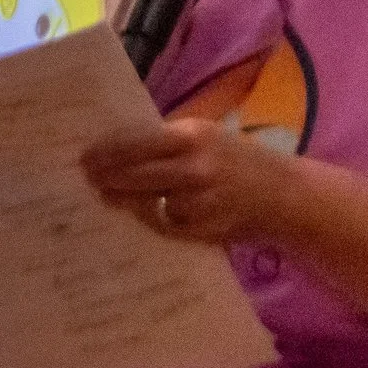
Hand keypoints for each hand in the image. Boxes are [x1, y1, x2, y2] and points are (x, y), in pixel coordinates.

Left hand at [82, 119, 305, 245]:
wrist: (282, 196)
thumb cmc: (239, 158)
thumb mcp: (208, 136)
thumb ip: (169, 141)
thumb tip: (120, 146)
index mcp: (193, 136)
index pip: (136, 143)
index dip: (106, 151)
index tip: (85, 155)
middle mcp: (193, 169)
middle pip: (133, 176)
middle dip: (105, 177)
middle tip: (87, 177)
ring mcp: (196, 204)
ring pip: (144, 203)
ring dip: (121, 200)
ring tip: (105, 195)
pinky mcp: (199, 231)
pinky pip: (161, 225)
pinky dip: (147, 218)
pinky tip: (136, 212)